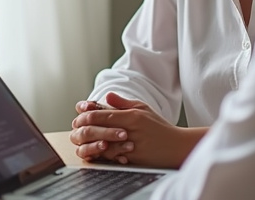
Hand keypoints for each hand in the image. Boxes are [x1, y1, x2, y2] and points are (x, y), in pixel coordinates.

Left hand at [71, 92, 205, 168]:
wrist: (177, 146)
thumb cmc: (159, 127)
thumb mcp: (143, 109)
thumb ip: (123, 103)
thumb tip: (107, 95)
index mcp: (132, 116)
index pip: (103, 114)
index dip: (88, 115)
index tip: (80, 115)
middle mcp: (131, 131)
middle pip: (100, 129)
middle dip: (86, 129)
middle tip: (78, 128)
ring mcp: (132, 146)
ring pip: (104, 145)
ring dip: (93, 142)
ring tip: (85, 140)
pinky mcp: (134, 159)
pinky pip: (113, 157)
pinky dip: (104, 154)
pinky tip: (98, 150)